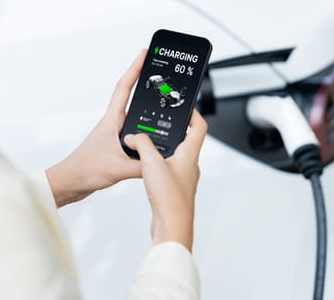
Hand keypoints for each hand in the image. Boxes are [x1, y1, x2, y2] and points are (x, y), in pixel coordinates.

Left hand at [46, 50, 146, 207]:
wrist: (70, 183)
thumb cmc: (84, 170)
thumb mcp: (118, 168)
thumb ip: (142, 166)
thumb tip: (160, 162)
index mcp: (111, 121)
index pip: (124, 88)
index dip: (134, 68)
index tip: (144, 54)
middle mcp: (112, 124)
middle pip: (129, 96)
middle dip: (143, 80)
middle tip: (157, 70)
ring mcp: (113, 134)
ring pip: (134, 115)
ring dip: (145, 105)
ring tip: (160, 97)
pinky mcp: (115, 147)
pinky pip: (134, 133)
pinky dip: (145, 130)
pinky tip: (153, 136)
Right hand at [124, 110, 207, 251]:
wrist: (172, 226)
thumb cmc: (170, 198)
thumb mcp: (152, 163)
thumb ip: (142, 144)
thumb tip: (133, 136)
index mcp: (189, 154)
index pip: (199, 126)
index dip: (193, 113)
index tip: (184, 106)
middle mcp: (189, 165)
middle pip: (188, 140)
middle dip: (174, 130)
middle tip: (161, 123)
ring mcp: (183, 177)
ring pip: (176, 155)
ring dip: (164, 147)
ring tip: (148, 144)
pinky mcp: (175, 188)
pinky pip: (168, 170)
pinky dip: (159, 164)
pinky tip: (146, 168)